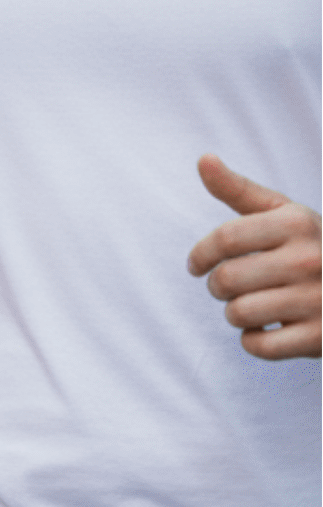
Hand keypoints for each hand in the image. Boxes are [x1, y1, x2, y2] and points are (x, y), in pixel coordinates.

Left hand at [186, 153, 320, 360]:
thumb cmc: (310, 245)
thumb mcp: (282, 213)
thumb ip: (238, 190)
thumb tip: (203, 158)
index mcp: (296, 223)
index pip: (225, 239)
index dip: (200, 254)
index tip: (195, 265)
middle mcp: (310, 260)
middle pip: (228, 279)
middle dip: (216, 286)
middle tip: (223, 287)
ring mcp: (319, 301)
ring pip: (240, 313)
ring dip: (232, 314)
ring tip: (243, 307)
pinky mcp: (321, 338)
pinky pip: (262, 347)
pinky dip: (252, 341)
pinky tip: (262, 330)